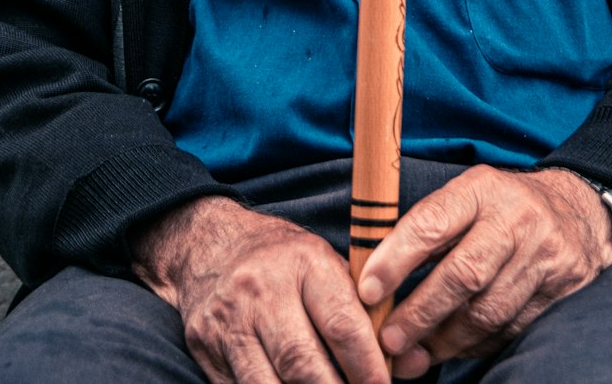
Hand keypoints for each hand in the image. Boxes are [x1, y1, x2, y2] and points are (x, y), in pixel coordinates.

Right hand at [131, 196, 388, 383]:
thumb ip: (361, 309)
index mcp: (304, 261)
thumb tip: (405, 361)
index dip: (368, 367)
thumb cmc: (282, 259)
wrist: (208, 244)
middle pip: (304, 364)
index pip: (342, 325)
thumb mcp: (323, 263)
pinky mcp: (206, 348)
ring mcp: (230, 321)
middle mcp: (263, 289)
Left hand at [357, 166, 611, 376]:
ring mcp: (543, 255)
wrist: (579, 211)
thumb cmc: (504, 206)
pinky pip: (511, 328)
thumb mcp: (469, 196)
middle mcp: (516, 218)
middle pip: (462, 275)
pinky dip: (476, 344)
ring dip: (444, 340)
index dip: (396, 258)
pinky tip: (452, 349)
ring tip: (413, 355)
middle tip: (387, 340)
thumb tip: (376, 278)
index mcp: (482, 188)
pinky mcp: (562, 289)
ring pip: (487, 311)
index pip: (433, 221)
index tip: (368, 289)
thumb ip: (429, 228)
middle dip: (419, 313)